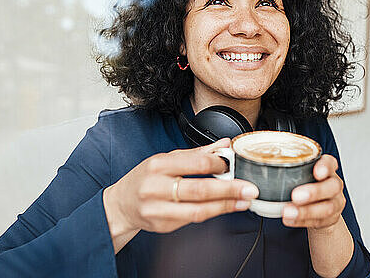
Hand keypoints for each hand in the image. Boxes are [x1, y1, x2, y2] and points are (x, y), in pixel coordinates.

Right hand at [104, 138, 258, 237]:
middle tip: (249, 188)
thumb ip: (197, 153)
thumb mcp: (166, 159)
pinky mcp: (164, 225)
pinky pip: (193, 219)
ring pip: (198, 210)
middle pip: (199, 189)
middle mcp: (156, 187)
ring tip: (243, 201)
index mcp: (159, 165)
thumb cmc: (145, 178)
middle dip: (229, 189)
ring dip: (225, 205)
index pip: (195, 163)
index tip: (235, 164)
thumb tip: (224, 144)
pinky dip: (213, 213)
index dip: (220, 164)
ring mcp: (159, 209)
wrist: (121, 205)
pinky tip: (226, 207)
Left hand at [282, 155, 344, 229]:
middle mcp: (334, 184)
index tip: (317, 172)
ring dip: (305, 211)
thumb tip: (257, 168)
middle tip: (295, 196)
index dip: (325, 167)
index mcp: (327, 168)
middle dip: (314, 192)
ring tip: (287, 212)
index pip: (330, 163)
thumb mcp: (300, 171)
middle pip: (332, 186)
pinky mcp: (330, 218)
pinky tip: (289, 219)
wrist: (321, 207)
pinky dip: (302, 221)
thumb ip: (287, 167)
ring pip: (327, 207)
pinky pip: (318, 221)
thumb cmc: (306, 183)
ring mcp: (335, 202)